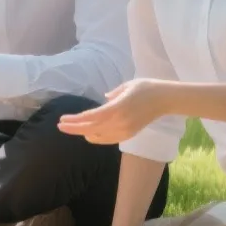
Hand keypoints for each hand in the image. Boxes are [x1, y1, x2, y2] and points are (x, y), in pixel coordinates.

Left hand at [57, 79, 173, 144]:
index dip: (76, 120)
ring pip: (99, 136)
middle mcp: (120, 122)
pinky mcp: (129, 134)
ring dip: (83, 133)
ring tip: (71, 128)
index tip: (63, 119)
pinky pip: (109, 139)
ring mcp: (125, 130)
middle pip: (91, 128)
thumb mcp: (126, 85)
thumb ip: (113, 94)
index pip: (91, 117)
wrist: (165, 99)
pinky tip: (88, 135)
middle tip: (59, 126)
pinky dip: (97, 138)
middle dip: (74, 128)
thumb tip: (104, 99)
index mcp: (117, 108)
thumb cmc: (146, 87)